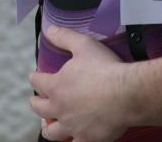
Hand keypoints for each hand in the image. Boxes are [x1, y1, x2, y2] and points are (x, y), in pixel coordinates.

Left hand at [28, 26, 130, 141]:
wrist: (127, 94)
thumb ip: (64, 37)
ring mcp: (72, 126)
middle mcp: (59, 109)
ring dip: (47, 127)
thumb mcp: (83, 45)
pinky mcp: (87, 139)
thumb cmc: (106, 70)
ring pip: (51, 133)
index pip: (37, 81)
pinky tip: (74, 139)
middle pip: (39, 109)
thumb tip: (49, 29)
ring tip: (48, 125)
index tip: (34, 76)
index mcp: (56, 86)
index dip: (35, 77)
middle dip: (36, 103)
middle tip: (37, 100)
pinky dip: (73, 141)